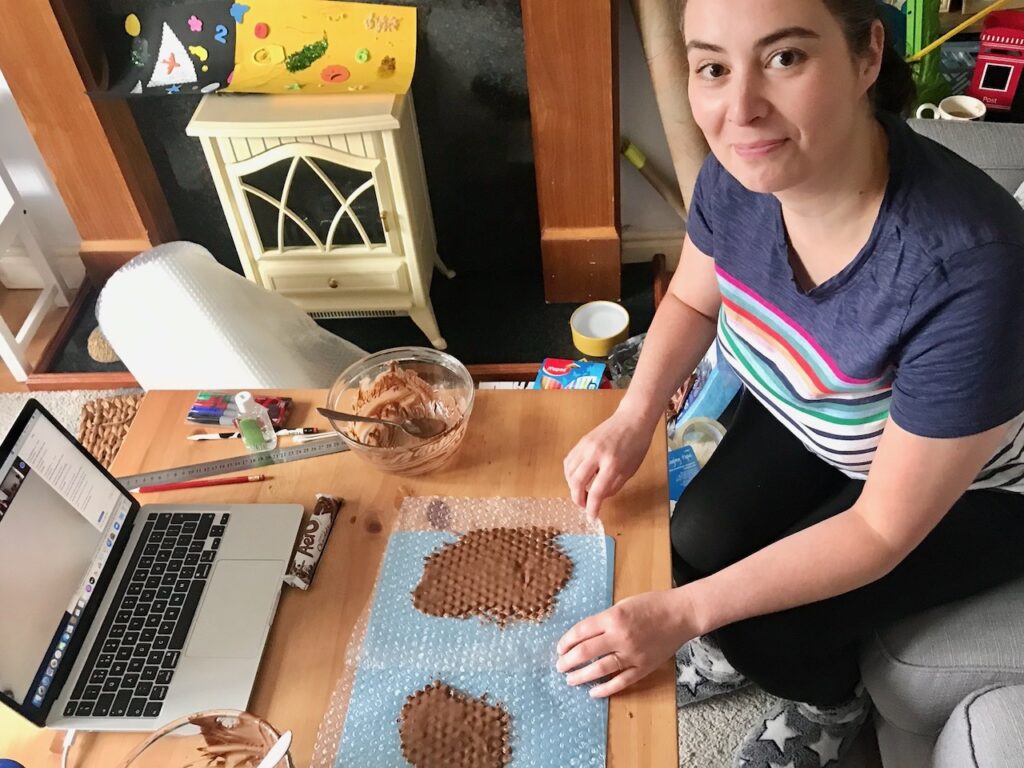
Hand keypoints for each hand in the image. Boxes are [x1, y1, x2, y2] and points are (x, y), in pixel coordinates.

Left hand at [555, 589, 696, 697]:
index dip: (566, 641)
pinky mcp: (644, 667)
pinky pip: (622, 681)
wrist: (681, 614)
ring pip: (600, 669)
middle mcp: (620, 637)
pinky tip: (593, 692)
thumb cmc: (652, 604)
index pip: (580, 632)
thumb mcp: (623, 604)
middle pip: (585, 652)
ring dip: (581, 676)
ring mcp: (632, 654)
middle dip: (568, 661)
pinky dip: (606, 689)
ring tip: (570, 679)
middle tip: (560, 666)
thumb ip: (605, 620)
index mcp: (613, 617)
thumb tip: (585, 635)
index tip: (560, 648)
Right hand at [563, 409, 653, 520]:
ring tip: (581, 493)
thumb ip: (613, 486)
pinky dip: (570, 474)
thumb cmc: (636, 445)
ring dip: (572, 487)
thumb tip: (598, 498)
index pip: (597, 491)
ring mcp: (586, 446)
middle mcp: (596, 454)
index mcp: (613, 463)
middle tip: (584, 506)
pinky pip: (569, 461)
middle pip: (577, 482)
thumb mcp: (630, 470)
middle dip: (578, 499)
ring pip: (569, 472)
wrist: (632, 419)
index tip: (592, 517)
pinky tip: (577, 478)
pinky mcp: (581, 442)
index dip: (592, 508)